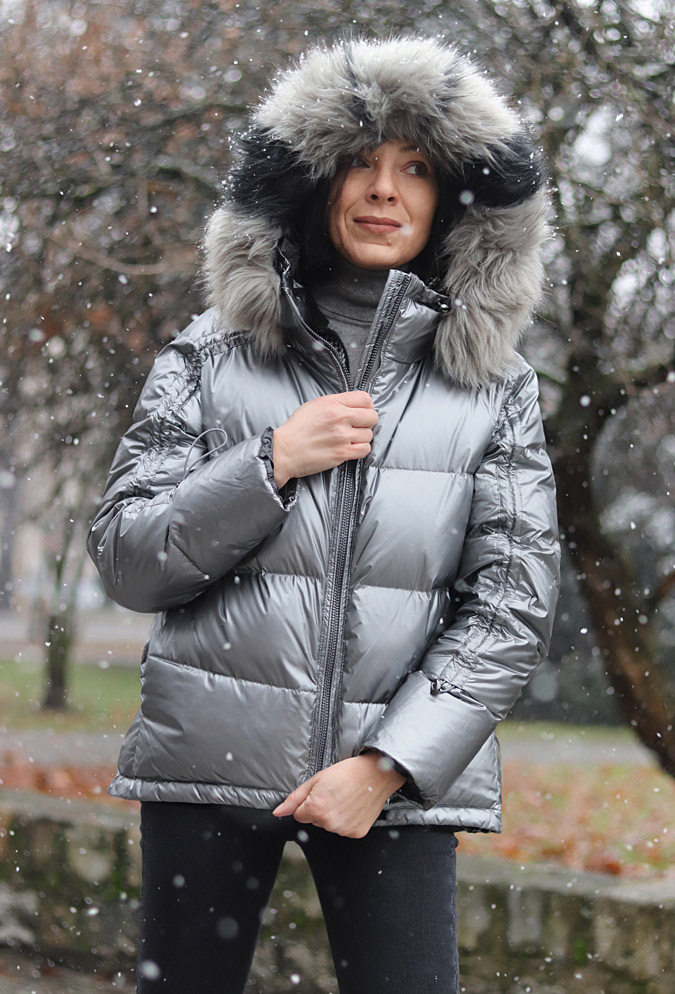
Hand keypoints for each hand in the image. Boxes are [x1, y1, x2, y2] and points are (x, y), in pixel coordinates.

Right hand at [272, 391, 377, 487]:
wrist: (284, 451)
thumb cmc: (296, 430)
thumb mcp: (314, 405)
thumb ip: (335, 403)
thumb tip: (352, 405)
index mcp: (332, 403)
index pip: (365, 399)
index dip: (367, 405)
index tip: (363, 411)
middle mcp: (339, 418)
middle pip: (372, 416)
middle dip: (367, 421)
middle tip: (359, 425)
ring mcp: (342, 436)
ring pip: (369, 434)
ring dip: (362, 437)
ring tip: (350, 438)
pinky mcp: (342, 453)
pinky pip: (365, 449)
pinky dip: (361, 449)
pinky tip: (352, 447)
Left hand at [272, 752, 405, 838]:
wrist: (375, 774)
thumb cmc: (347, 772)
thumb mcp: (316, 779)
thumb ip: (294, 798)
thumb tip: (278, 812)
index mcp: (315, 808)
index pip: (299, 815)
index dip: (307, 803)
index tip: (320, 792)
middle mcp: (329, 823)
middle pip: (314, 821)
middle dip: (320, 809)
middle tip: (334, 793)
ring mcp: (343, 830)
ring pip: (329, 826)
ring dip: (333, 815)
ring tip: (345, 798)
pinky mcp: (356, 833)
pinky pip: (343, 830)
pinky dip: (347, 820)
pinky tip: (353, 807)